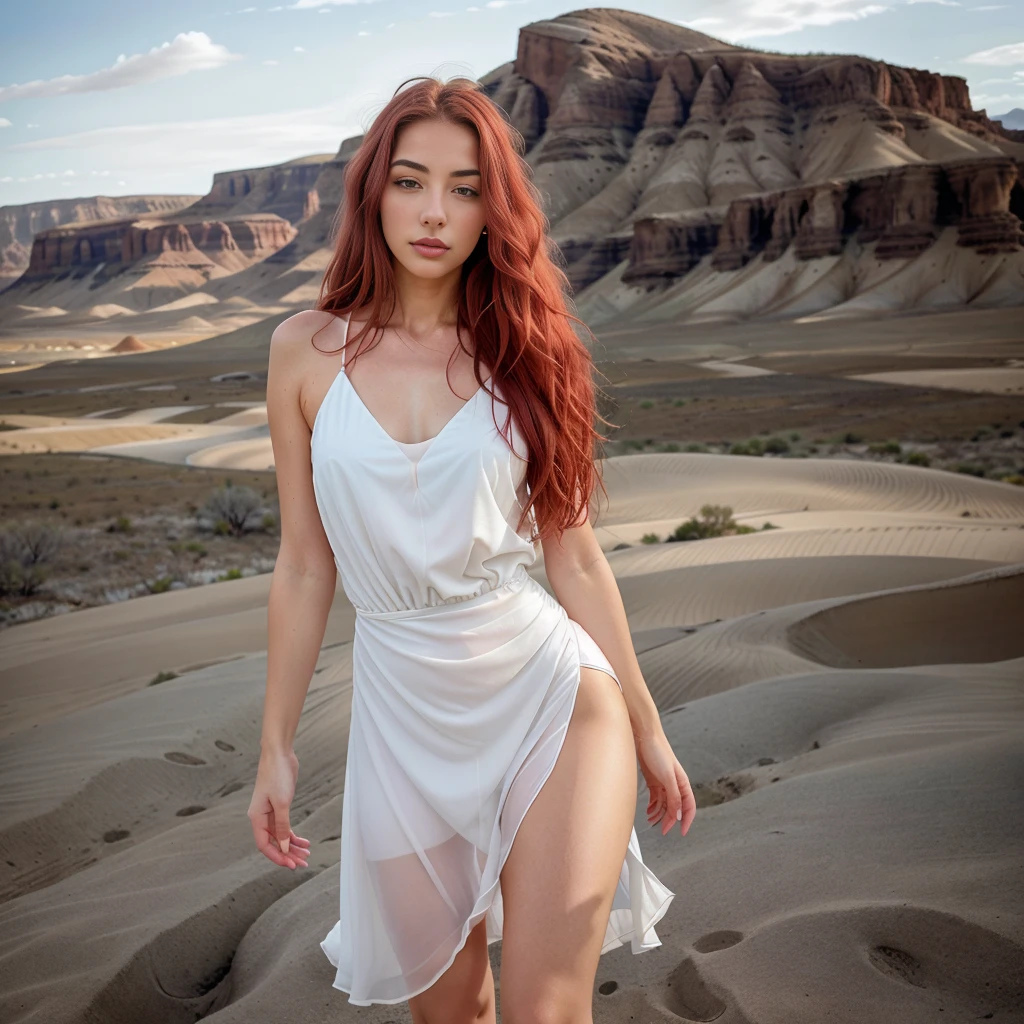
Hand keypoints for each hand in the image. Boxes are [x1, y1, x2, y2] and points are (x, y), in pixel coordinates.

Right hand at [248, 747, 310, 868]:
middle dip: (288, 854)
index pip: (264, 845)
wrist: (279, 754)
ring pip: (281, 836)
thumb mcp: (282, 803)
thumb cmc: (277, 775)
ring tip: (307, 853)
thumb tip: (285, 847)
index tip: (292, 865)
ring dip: (293, 846)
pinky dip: (294, 835)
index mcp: (256, 818)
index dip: (277, 857)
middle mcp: (261, 818)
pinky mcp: (280, 806)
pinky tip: (304, 841)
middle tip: (304, 863)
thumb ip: (282, 826)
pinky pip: (285, 826)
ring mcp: (270, 812)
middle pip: (274, 843)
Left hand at [636, 729, 695, 836]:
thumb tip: (678, 813)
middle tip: (662, 830)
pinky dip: (653, 806)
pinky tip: (649, 811)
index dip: (687, 821)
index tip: (681, 832)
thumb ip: (674, 795)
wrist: (644, 736)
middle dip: (670, 820)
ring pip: (665, 804)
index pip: (688, 807)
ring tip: (652, 821)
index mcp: (682, 783)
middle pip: (675, 807)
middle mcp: (674, 784)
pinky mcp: (654, 780)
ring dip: (659, 814)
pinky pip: (656, 798)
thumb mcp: (667, 776)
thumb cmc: (658, 751)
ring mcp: (664, 782)